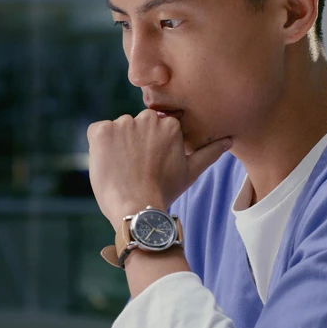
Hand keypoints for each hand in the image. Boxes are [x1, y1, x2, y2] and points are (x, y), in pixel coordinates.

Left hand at [87, 110, 230, 228]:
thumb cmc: (164, 192)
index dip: (148, 148)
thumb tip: (230, 139)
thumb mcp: (191, 171)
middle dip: (132, 143)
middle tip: (135, 169)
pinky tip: (108, 164)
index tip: (148, 165)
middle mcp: (147, 118)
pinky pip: (96, 132)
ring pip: (116, 130)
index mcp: (169, 124)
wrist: (136, 209)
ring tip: (122, 170)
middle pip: (134, 126)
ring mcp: (122, 124)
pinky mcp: (101, 131)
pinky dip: (98, 147)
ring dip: (116, 145)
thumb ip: (210, 152)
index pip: (153, 127)